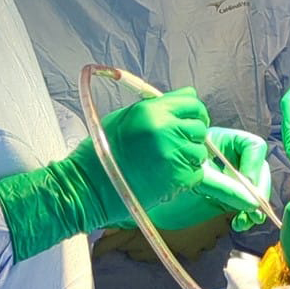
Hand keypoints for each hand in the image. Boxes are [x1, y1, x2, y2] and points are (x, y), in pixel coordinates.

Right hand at [0, 87, 209, 260]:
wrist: (89, 186)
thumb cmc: (102, 152)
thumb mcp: (126, 117)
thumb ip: (156, 109)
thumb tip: (182, 102)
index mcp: (152, 112)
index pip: (192, 102)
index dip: (194, 111)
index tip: (192, 118)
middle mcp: (166, 130)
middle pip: (199, 126)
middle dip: (193, 133)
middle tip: (181, 141)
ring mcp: (174, 155)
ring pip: (200, 151)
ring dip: (189, 155)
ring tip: (169, 160)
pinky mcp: (178, 179)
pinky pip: (196, 172)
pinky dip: (187, 174)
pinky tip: (168, 174)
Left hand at [141, 127, 271, 230]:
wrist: (145, 196)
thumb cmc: (164, 178)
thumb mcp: (195, 181)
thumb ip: (223, 188)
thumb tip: (252, 201)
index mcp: (220, 142)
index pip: (252, 146)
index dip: (254, 165)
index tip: (248, 185)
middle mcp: (229, 158)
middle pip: (259, 168)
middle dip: (260, 190)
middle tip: (254, 211)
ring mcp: (230, 177)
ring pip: (257, 187)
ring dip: (256, 206)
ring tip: (245, 222)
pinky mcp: (228, 196)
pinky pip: (247, 202)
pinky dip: (248, 214)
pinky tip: (238, 224)